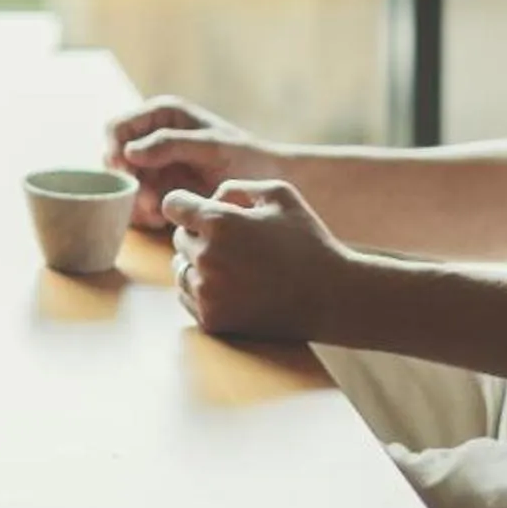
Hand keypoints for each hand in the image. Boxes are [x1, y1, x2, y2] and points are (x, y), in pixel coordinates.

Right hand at [107, 96, 267, 228]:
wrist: (269, 186)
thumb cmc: (247, 158)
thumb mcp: (211, 147)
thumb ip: (171, 144)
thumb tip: (128, 152)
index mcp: (162, 115)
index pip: (117, 128)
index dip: (114, 150)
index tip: (126, 173)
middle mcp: (152, 138)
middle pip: (115, 160)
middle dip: (127, 182)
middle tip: (148, 201)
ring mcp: (154, 167)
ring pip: (123, 185)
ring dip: (134, 201)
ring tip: (158, 213)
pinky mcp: (160, 192)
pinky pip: (137, 204)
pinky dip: (143, 214)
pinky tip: (161, 220)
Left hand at [165, 180, 352, 341]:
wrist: (333, 297)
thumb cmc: (308, 241)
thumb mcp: (279, 194)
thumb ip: (235, 187)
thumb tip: (208, 199)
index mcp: (219, 222)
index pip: (172, 205)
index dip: (187, 205)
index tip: (202, 212)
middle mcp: (206, 258)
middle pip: (179, 238)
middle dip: (199, 236)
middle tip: (236, 244)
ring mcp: (208, 293)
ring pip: (181, 269)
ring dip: (198, 265)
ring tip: (236, 266)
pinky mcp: (213, 320)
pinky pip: (189, 297)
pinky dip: (204, 291)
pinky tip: (234, 287)